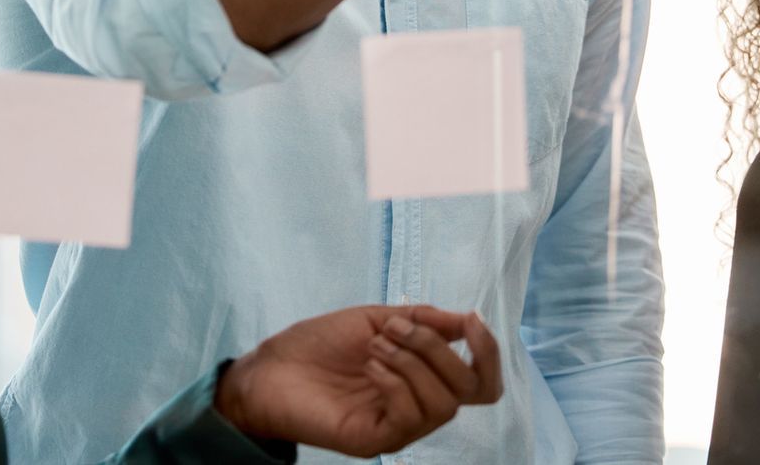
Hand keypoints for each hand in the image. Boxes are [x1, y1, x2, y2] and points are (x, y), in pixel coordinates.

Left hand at [214, 304, 502, 454]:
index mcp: (424, 378)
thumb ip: (423, 320)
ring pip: (442, 405)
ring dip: (413, 363)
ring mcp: (398, 427)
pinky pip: (409, 417)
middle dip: (437, 349)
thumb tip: (466, 321)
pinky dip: (396, 382)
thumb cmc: (319, 343)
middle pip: (468, 391)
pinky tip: (370, 366)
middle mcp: (418, 406)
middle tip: (395, 328)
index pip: (480, 382)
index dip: (488, 352)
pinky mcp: (375, 440)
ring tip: (375, 346)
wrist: (272, 367)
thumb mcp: (376, 318)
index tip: (469, 320)